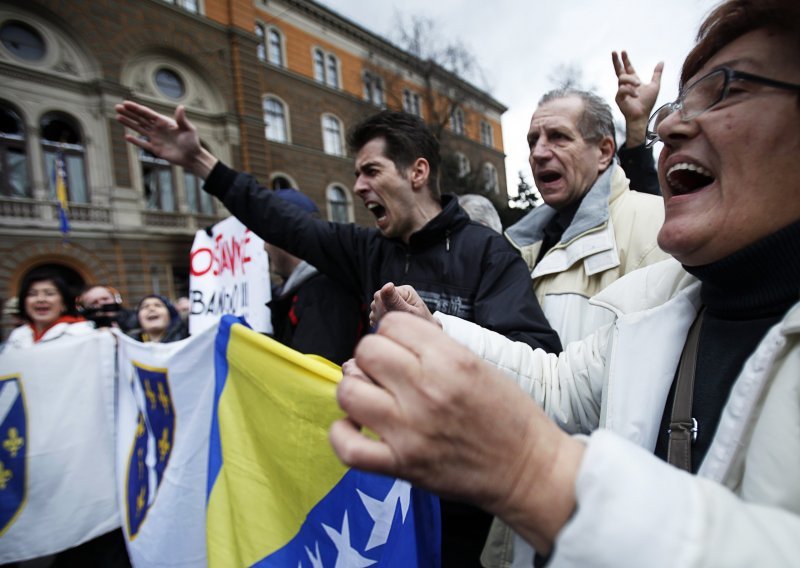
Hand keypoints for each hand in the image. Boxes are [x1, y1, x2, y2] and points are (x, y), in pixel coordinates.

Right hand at [114, 101, 217, 177]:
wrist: (192, 157)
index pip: (147, 113)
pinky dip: (135, 140)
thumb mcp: (188, 129)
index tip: (125, 103)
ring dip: (129, 123)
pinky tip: (127, 136)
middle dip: (129, 113)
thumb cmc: (192, 142)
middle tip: (116, 107)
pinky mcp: (155, 149)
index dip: (136, 108)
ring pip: (139, 129)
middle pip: (140, 119)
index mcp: (164, 122)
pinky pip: (143, 144)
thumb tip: (181, 107)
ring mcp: (156, 138)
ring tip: (118, 117)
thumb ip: (182, 119)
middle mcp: (158, 129)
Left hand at [330, 312, 583, 552]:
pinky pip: (347, 447)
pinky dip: (342, 434)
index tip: (400, 349)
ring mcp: (410, 430)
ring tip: (372, 397)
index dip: (392, 334)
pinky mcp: (402, 465)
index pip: (391, 326)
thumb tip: (388, 338)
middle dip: (372, 358)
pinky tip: (355, 426)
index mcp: (450, 361)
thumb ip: (434, 347)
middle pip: (366, 352)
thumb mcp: (478, 363)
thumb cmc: (509, 416)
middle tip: (386, 373)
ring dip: (355, 390)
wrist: (528, 469)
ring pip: (348, 391)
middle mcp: (426, 391)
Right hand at [369, 282, 436, 327]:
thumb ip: (396, 301)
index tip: (390, 316)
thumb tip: (387, 286)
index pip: (381, 293)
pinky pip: (375, 316)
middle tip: (392, 322)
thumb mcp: (409, 313)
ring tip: (393, 324)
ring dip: (380, 318)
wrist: (426, 337)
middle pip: (377, 301)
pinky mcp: (387, 311)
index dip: (382, 306)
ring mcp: (391, 303)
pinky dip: (379, 322)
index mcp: (405, 291)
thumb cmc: (422, 325)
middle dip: (381, 313)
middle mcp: (397, 294)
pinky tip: (389, 326)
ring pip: (375, 309)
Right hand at [612, 51, 662, 147]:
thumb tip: (661, 62)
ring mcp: (620, 91)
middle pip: (619, 70)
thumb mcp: (655, 86)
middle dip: (616, 61)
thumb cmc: (647, 103)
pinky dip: (630, 91)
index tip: (623, 51)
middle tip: (614, 51)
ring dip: (631, 80)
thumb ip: (657, 74)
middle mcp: (625, 85)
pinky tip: (635, 95)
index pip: (628, 68)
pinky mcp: (618, 97)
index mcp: (633, 81)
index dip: (626, 60)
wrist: (642, 115)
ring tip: (638, 85)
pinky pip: (622, 89)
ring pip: (622, 78)